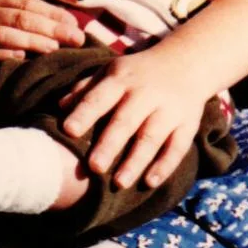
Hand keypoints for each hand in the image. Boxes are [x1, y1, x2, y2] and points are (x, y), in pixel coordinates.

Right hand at [0, 0, 85, 56]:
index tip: (73, 23)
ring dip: (33, 41)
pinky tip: (25, 57)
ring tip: (55, 48)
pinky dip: (8, 54)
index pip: (24, 1)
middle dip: (51, 28)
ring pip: (6, 34)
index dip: (50, 12)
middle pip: (19, 17)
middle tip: (76, 38)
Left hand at [59, 45, 211, 189]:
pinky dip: (165, 166)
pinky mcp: (188, 125)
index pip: (99, 98)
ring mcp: (169, 110)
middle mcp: (145, 94)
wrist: (185, 63)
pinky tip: (150, 183)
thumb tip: (59, 106)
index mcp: (120, 79)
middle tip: (93, 168)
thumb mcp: (110, 71)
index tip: (68, 131)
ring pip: (151, 138)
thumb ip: (86, 88)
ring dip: (135, 162)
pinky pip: (177, 148)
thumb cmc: (136, 73)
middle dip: (109, 145)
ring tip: (119, 183)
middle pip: (125, 121)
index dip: (84, 114)